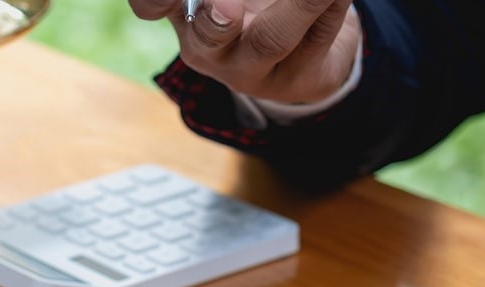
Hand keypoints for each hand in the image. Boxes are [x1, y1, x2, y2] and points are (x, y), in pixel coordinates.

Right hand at [128, 0, 360, 103]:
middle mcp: (210, 49)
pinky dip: (332, 6)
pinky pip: (319, 36)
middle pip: (206, 38)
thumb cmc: (260, 7)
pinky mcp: (298, 80)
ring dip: (299, 6)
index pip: (152, 5)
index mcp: (186, 15)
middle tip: (228, 5)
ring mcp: (252, 70)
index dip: (153, 0)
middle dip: (215, 19)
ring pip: (270, 39)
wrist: (308, 51)